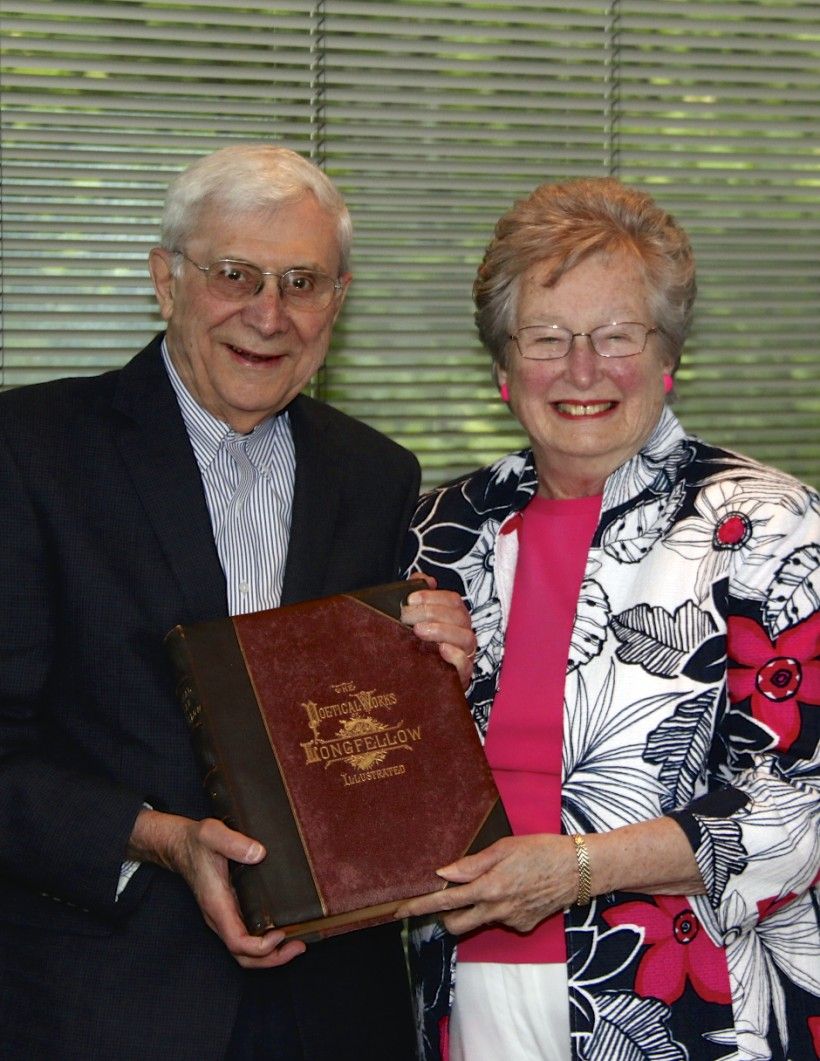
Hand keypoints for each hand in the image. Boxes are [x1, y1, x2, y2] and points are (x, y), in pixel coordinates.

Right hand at [127, 809, 306, 967]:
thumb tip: (259, 854)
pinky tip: (283, 930)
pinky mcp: (229, 911)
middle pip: (243, 955)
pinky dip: (264, 943)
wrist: (181, 845)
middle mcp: (219, 917)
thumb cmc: (197, 842)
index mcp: (217, 904)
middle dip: (271, 958)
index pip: (237, 941)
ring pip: (244, 951)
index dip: (260, 947)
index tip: (281, 934)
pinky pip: (246, 938)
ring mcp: (224, 917)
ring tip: (296, 943)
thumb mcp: (212, 834)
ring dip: (270, 954)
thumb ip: (233, 842)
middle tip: (299, 946)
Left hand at [394, 834, 577, 934]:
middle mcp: (497, 910)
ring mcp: (511, 921)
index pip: (446, 901)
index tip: (401, 910)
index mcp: (489, 888)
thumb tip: (444, 873)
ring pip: (479, 921)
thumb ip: (473, 864)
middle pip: (457, 924)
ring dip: (474, 908)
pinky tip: (516, 888)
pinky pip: (502, 919)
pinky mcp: (524, 925)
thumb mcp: (505, 848)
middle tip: (445, 896)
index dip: (420, 906)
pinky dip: (500, 907)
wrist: (579, 870)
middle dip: (444, 915)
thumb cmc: (542, 850)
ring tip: (491, 882)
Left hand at [401, 573, 475, 687]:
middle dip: (431, 612)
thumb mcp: (415, 618)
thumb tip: (424, 578)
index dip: (433, 597)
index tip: (410, 600)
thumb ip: (419, 595)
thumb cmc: (419, 645)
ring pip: (467, 638)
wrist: (417, 683)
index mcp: (455, 618)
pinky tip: (440, 650)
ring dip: (442, 631)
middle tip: (406, 617)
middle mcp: (464, 634)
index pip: (452, 600)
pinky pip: (466, 665)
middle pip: (459, 617)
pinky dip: (456, 656)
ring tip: (419, 631)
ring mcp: (465, 655)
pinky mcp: (462, 676)